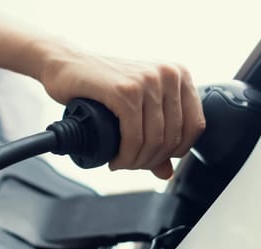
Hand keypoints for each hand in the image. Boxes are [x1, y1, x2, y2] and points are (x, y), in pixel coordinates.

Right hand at [35, 43, 205, 178]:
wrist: (65, 64)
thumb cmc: (100, 84)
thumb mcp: (135, 108)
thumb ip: (155, 138)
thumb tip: (166, 173)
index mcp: (178, 75)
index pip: (194, 127)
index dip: (175, 152)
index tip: (154, 159)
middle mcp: (167, 75)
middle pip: (173, 138)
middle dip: (151, 160)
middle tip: (130, 164)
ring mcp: (147, 81)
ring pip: (154, 140)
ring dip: (136, 162)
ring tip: (121, 163)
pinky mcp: (125, 91)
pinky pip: (134, 136)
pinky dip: (125, 156)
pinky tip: (115, 159)